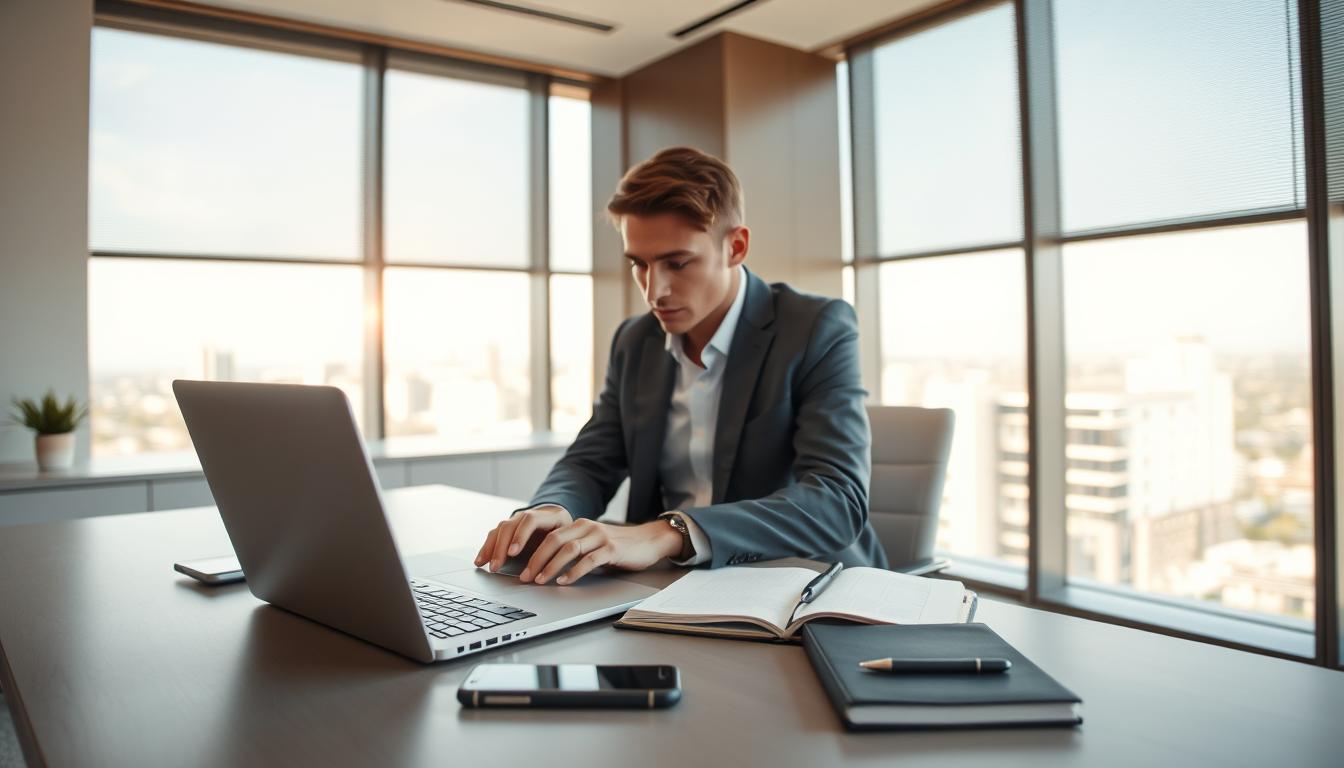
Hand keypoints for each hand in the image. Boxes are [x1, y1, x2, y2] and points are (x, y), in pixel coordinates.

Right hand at [474, 504, 571, 572]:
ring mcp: (518, 520)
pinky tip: (480, 560)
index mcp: (548, 515)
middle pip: (510, 525)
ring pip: (500, 530)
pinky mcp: (510, 529)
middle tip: (496, 565)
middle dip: (501, 547)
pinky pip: (495, 535)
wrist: (561, 521)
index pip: (530, 521)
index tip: (513, 553)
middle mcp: (529, 515)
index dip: (520, 536)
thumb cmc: (567, 535)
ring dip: (491, 548)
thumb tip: (550, 569)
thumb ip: (560, 550)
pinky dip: (487, 548)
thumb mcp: (569, 539)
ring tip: (485, 565)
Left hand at [521, 519, 682, 584]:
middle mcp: (587, 527)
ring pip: (569, 549)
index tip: (519, 566)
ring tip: (540, 580)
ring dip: (551, 566)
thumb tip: (547, 567)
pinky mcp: (612, 549)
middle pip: (554, 540)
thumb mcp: (592, 544)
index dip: (531, 550)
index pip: (549, 536)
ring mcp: (600, 537)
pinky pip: (589, 560)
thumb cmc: (619, 546)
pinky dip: (574, 571)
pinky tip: (565, 581)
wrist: (649, 541)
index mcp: (579, 525)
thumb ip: (574, 550)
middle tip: (524, 576)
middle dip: (535, 559)